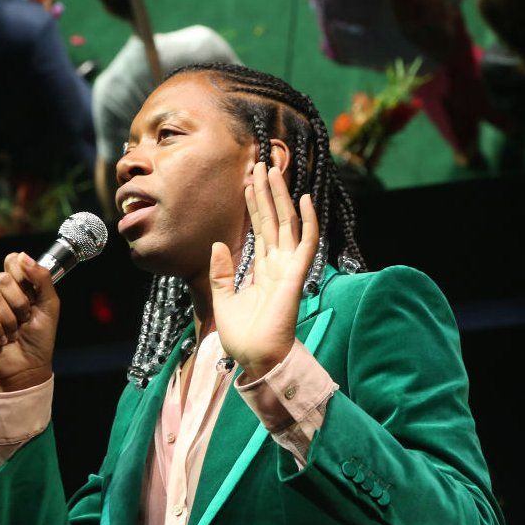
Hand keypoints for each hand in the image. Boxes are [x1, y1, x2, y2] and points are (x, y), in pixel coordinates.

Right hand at [0, 252, 60, 391]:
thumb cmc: (40, 337)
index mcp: (16, 284)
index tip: (31, 293)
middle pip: (1, 279)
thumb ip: (42, 278)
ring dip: (8, 319)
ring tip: (13, 331)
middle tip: (24, 318)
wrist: (29, 366)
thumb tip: (24, 256)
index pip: (12, 260)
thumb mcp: (50, 305)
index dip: (22, 274)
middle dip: (19, 303)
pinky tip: (1, 338)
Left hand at [209, 162, 318, 378]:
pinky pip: (306, 243)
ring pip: (287, 224)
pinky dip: (307, 221)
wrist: (255, 359)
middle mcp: (277, 265)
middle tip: (260, 165)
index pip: (260, 230)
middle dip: (266, 192)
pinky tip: (303, 199)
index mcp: (262, 271)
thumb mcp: (223, 299)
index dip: (254, 206)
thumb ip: (222, 272)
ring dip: (281, 197)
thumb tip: (217, 244)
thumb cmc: (242, 337)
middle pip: (273, 220)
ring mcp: (288, 268)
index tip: (248, 183)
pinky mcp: (295, 275)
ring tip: (274, 170)